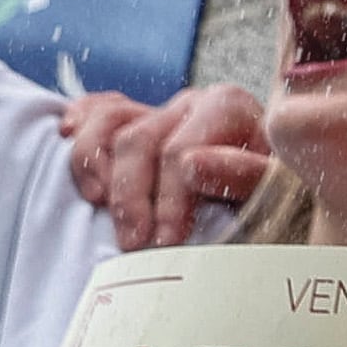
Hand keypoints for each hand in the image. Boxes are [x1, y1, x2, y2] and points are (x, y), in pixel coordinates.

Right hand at [62, 83, 274, 248]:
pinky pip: (97, 109)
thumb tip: (191, 164)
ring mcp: (161, 108)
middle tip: (132, 244)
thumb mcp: (278, 186)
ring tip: (100, 207)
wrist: (281, 186)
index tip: (165, 243)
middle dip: (132, 196)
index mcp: (228, 108)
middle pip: (138, 140)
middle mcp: (191, 102)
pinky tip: (66, 135)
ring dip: (94, 166)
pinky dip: (80, 123)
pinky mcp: (137, 119)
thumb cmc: (279, 190)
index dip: (168, 201)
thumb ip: (244, 174)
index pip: (181, 152)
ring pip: (109, 122)